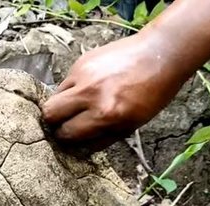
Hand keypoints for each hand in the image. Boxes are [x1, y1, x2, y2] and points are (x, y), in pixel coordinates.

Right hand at [42, 33, 186, 147]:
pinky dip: (72, 89)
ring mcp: (83, 75)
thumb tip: (77, 147)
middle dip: (54, 122)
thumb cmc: (152, 93)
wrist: (160, 54)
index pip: (68, 133)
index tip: (67, 137)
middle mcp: (90, 94)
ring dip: (62, 105)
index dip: (65, 138)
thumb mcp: (131, 125)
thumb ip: (101, 138)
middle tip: (64, 123)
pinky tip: (89, 88)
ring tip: (77, 105)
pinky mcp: (81, 61)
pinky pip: (66, 82)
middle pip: (50, 113)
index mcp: (105, 114)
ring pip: (54, 96)